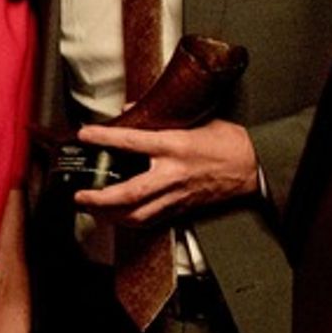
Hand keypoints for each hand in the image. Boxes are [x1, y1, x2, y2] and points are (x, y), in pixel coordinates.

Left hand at [73, 119, 259, 226]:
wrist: (251, 167)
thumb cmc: (227, 142)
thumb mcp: (195, 120)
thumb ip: (160, 117)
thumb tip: (131, 111)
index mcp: (175, 146)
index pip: (132, 141)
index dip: (105, 138)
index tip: (85, 135)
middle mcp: (172, 174)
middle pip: (129, 193)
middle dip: (100, 198)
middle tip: (80, 196)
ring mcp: (177, 195)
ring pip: (137, 214)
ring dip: (110, 215)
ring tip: (93, 210)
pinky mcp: (182, 208)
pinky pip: (151, 220)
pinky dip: (131, 221)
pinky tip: (119, 218)